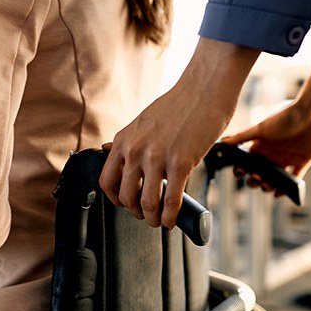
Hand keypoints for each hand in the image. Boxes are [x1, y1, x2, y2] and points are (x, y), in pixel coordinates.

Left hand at [99, 38, 259, 228]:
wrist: (204, 89)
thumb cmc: (179, 105)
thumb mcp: (142, 123)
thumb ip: (131, 143)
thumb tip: (114, 156)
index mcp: (123, 140)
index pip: (106, 181)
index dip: (114, 199)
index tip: (125, 204)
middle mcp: (135, 150)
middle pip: (125, 196)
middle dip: (135, 212)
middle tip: (144, 216)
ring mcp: (156, 158)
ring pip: (147, 203)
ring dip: (152, 219)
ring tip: (158, 222)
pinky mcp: (180, 163)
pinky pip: (171, 200)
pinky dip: (170, 216)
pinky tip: (172, 221)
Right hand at [223, 63, 310, 191]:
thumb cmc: (286, 116)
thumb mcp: (261, 128)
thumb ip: (242, 136)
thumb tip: (223, 142)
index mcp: (261, 146)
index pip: (247, 162)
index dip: (242, 169)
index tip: (239, 172)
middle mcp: (272, 154)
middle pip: (259, 174)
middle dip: (254, 180)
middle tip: (255, 179)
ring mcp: (287, 159)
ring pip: (275, 179)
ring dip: (268, 186)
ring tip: (266, 186)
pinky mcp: (303, 162)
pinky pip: (294, 179)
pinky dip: (288, 187)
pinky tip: (281, 192)